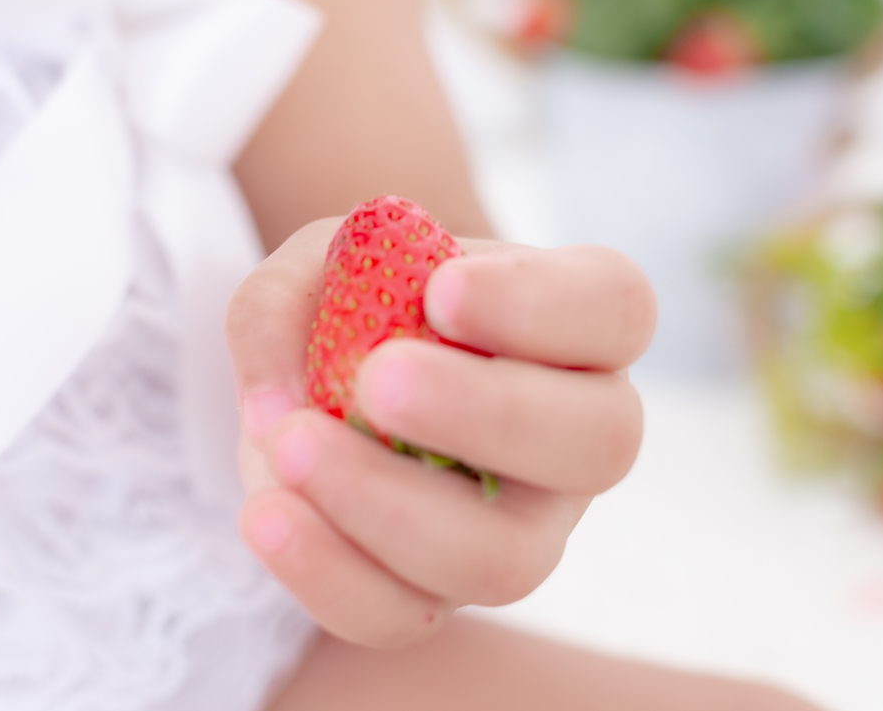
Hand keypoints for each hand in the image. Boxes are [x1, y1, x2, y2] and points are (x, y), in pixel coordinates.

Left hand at [226, 218, 655, 647]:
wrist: (330, 385)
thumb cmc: (356, 305)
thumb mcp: (319, 266)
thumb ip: (288, 299)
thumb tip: (279, 401)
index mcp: (575, 327)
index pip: (614, 307)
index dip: (541, 302)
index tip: (442, 288)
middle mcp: (576, 435)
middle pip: (599, 443)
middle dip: (486, 413)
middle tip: (378, 380)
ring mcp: (523, 528)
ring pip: (506, 558)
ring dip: (389, 505)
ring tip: (290, 444)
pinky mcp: (443, 592)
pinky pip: (405, 615)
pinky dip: (328, 571)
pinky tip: (268, 514)